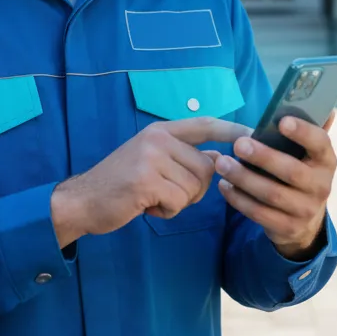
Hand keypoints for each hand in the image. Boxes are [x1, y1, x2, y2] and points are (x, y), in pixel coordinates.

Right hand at [51, 117, 249, 245]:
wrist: (82, 201)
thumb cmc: (120, 184)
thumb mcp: (152, 161)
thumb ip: (183, 157)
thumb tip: (218, 159)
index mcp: (161, 131)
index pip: (204, 124)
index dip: (231, 128)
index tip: (254, 132)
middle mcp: (157, 138)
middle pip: (206, 167)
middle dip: (194, 189)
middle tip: (164, 192)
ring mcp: (150, 157)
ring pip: (195, 186)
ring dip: (179, 201)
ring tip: (152, 197)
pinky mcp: (145, 181)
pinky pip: (179, 201)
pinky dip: (168, 211)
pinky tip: (147, 207)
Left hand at [212, 112, 336, 260]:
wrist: (306, 222)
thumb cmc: (301, 174)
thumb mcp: (309, 156)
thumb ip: (311, 132)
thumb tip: (326, 106)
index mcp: (327, 161)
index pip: (321, 143)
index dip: (303, 132)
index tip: (281, 121)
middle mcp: (321, 186)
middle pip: (291, 171)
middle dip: (263, 157)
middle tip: (238, 144)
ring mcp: (305, 210)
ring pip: (272, 193)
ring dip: (244, 178)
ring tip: (221, 163)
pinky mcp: (287, 228)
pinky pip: (259, 213)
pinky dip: (238, 199)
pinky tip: (224, 185)